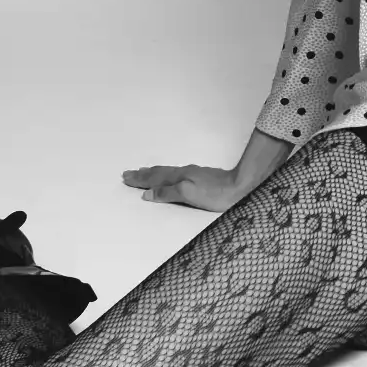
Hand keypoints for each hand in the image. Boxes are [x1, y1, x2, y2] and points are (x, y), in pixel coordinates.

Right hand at [121, 164, 240, 211]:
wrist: (241, 187)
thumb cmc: (215, 194)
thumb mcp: (188, 195)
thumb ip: (167, 193)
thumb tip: (147, 193)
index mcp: (179, 178)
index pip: (154, 179)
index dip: (140, 180)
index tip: (126, 178)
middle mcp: (184, 174)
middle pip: (159, 173)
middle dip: (142, 175)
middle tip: (128, 173)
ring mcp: (194, 175)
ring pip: (168, 172)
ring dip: (153, 173)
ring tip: (144, 171)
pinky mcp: (202, 179)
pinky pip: (176, 174)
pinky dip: (166, 175)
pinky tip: (170, 177)